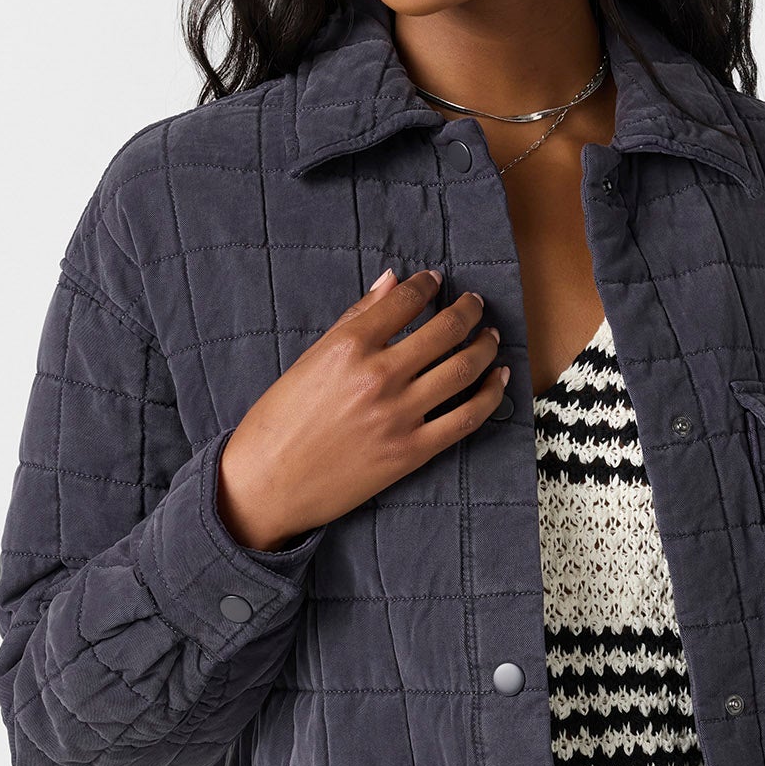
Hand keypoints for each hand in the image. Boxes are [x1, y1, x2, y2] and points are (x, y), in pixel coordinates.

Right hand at [216, 265, 508, 549]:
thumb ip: (356, 319)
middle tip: (475, 304)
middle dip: (468, 310)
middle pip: (444, 330)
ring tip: (489, 336)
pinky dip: (490, 395)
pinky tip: (498, 379)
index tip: (437, 281)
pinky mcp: (411, 452)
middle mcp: (378, 376)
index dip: (427, 286)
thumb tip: (391, 281)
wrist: (267, 484)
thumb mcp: (310, 359)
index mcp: (348, 346)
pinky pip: (466, 418)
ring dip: (484, 346)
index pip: (404, 301)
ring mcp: (398, 415)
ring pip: (463, 369)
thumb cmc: (278, 421)